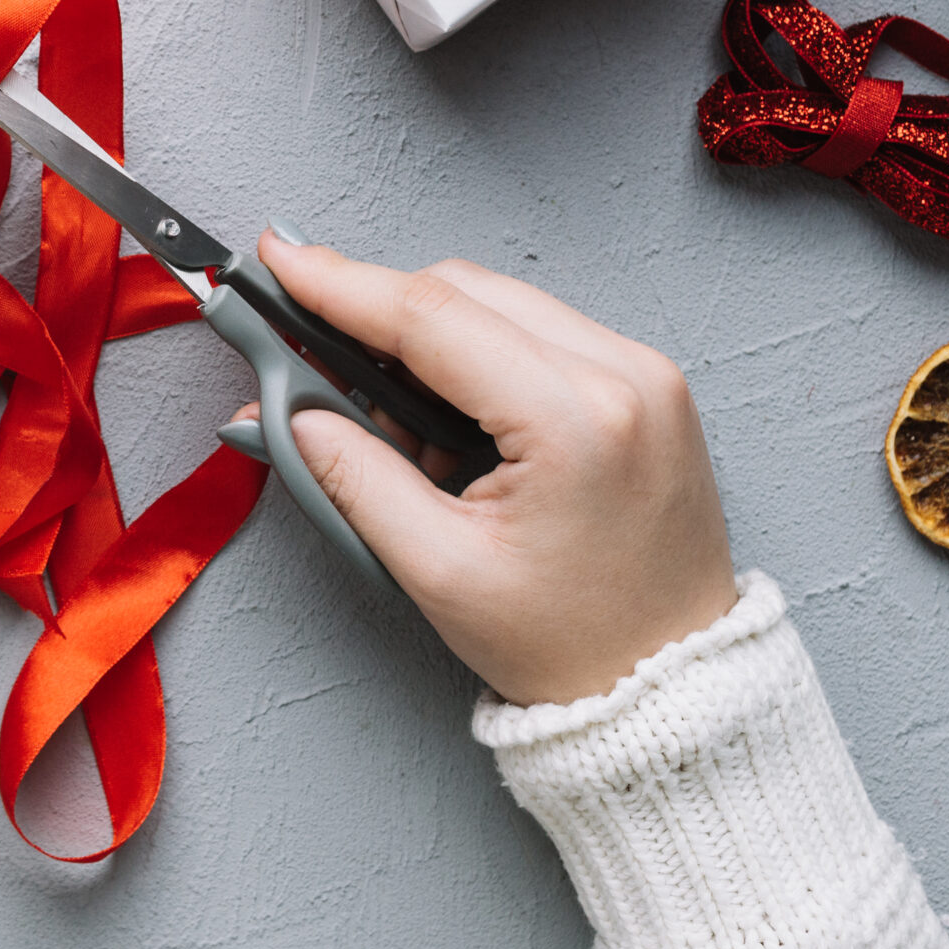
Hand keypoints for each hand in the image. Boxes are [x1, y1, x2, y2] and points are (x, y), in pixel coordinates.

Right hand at [255, 241, 737, 706]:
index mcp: (577, 418)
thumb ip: (351, 474)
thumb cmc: (570, 644)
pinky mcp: (646, 383)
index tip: (279, 262)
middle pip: (464, 290)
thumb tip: (288, 409)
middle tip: (311, 356)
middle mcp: (624, 374)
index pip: (431, 316)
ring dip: (427, 340)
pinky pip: (538, 330)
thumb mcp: (436, 569)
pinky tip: (448, 422)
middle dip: (376, 312)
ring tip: (393, 426)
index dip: (340, 284)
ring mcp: (645, 372)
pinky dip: (477, 356)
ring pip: (499, 303)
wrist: (670, 687)